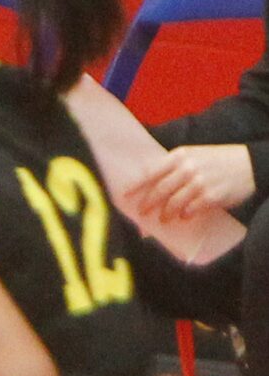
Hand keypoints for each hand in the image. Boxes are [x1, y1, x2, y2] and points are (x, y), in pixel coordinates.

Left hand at [127, 143, 258, 224]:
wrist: (250, 164)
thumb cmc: (219, 161)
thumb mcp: (195, 155)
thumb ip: (175, 168)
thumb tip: (154, 188)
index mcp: (179, 156)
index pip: (151, 172)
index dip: (136, 186)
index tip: (125, 196)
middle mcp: (187, 168)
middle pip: (159, 189)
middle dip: (148, 204)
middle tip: (142, 213)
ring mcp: (199, 182)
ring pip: (173, 202)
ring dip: (166, 213)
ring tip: (164, 219)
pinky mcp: (212, 195)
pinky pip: (191, 209)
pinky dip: (185, 214)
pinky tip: (184, 217)